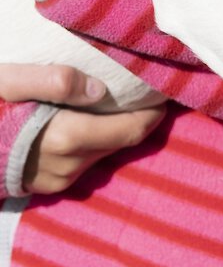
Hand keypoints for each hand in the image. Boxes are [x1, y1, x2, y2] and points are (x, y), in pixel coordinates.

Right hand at [0, 64, 165, 194]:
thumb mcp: (7, 81)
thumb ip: (51, 80)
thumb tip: (97, 89)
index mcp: (64, 138)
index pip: (132, 130)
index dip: (153, 111)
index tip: (163, 87)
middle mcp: (66, 165)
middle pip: (122, 141)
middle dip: (138, 117)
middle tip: (146, 88)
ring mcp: (55, 180)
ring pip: (104, 152)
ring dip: (116, 129)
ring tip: (122, 100)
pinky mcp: (44, 186)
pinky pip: (83, 163)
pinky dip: (96, 141)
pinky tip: (92, 119)